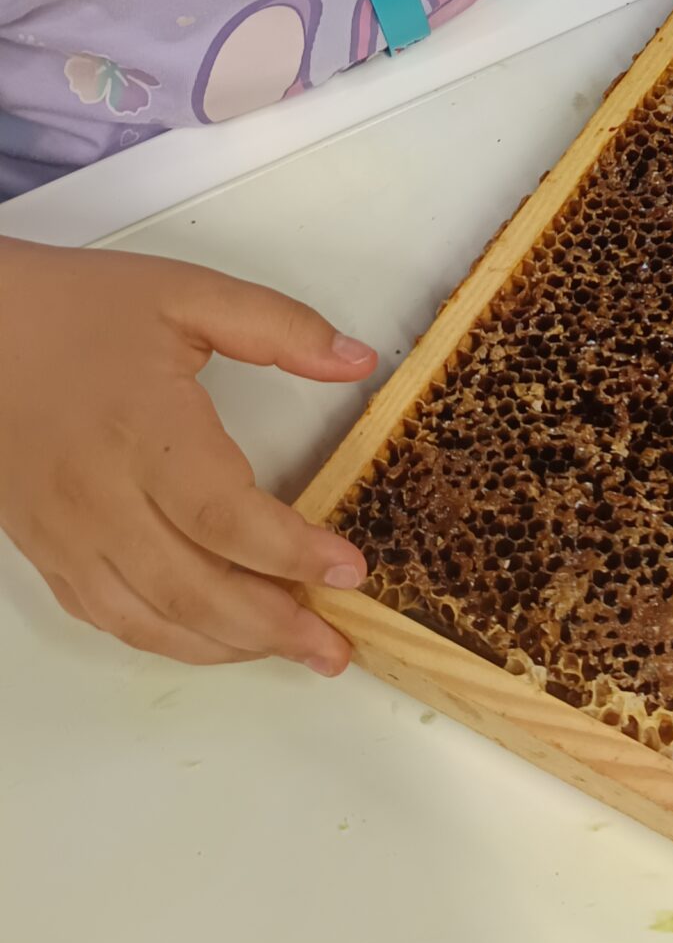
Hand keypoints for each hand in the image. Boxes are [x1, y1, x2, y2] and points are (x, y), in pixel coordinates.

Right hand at [0, 240, 375, 669]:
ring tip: (290, 648)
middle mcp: (101, 499)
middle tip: (334, 646)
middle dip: (273, 628)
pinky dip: (166, 638)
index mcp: (144, 433)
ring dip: (226, 646)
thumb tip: (357, 360)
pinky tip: (213, 636)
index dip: (293, 554)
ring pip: (150, 620)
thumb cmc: (76, 310)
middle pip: (193, 590)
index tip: (351, 571)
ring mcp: (68, 534)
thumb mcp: (188, 294)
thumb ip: (280, 327)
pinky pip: (108, 615)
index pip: (227, 519)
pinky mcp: (46, 550)